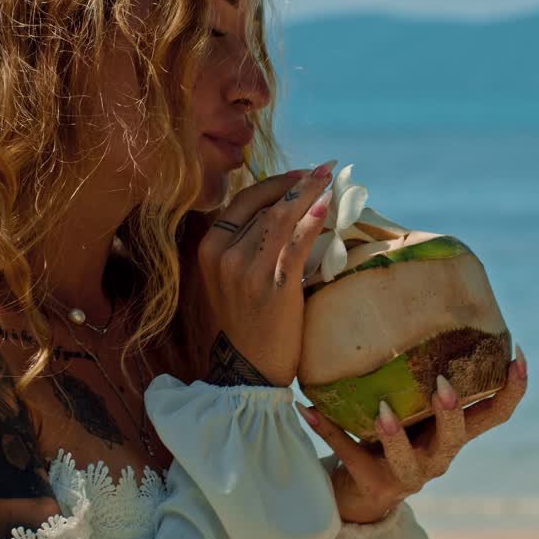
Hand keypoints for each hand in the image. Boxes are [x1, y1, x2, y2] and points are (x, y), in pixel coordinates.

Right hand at [192, 161, 336, 385]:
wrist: (248, 368)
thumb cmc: (245, 321)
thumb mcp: (230, 277)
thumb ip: (244, 244)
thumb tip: (281, 209)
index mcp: (208, 248)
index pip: (243, 202)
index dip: (274, 183)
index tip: (300, 174)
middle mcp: (223, 255)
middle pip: (264, 206)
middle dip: (297, 184)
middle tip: (324, 169)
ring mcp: (247, 270)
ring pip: (280, 219)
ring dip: (309, 196)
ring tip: (330, 182)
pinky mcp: (273, 286)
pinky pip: (296, 243)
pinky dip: (312, 221)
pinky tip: (326, 206)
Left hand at [297, 345, 528, 523]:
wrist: (360, 491)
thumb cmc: (388, 435)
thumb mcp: (409, 404)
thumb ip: (413, 371)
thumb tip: (395, 299)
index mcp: (452, 433)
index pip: (494, 413)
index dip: (512, 388)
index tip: (516, 352)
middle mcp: (439, 456)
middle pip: (457, 437)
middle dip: (451, 411)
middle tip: (442, 383)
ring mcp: (408, 475)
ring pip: (409, 459)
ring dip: (395, 434)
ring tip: (381, 410)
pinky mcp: (374, 484)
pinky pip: (350, 455)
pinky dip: (328, 430)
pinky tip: (308, 409)